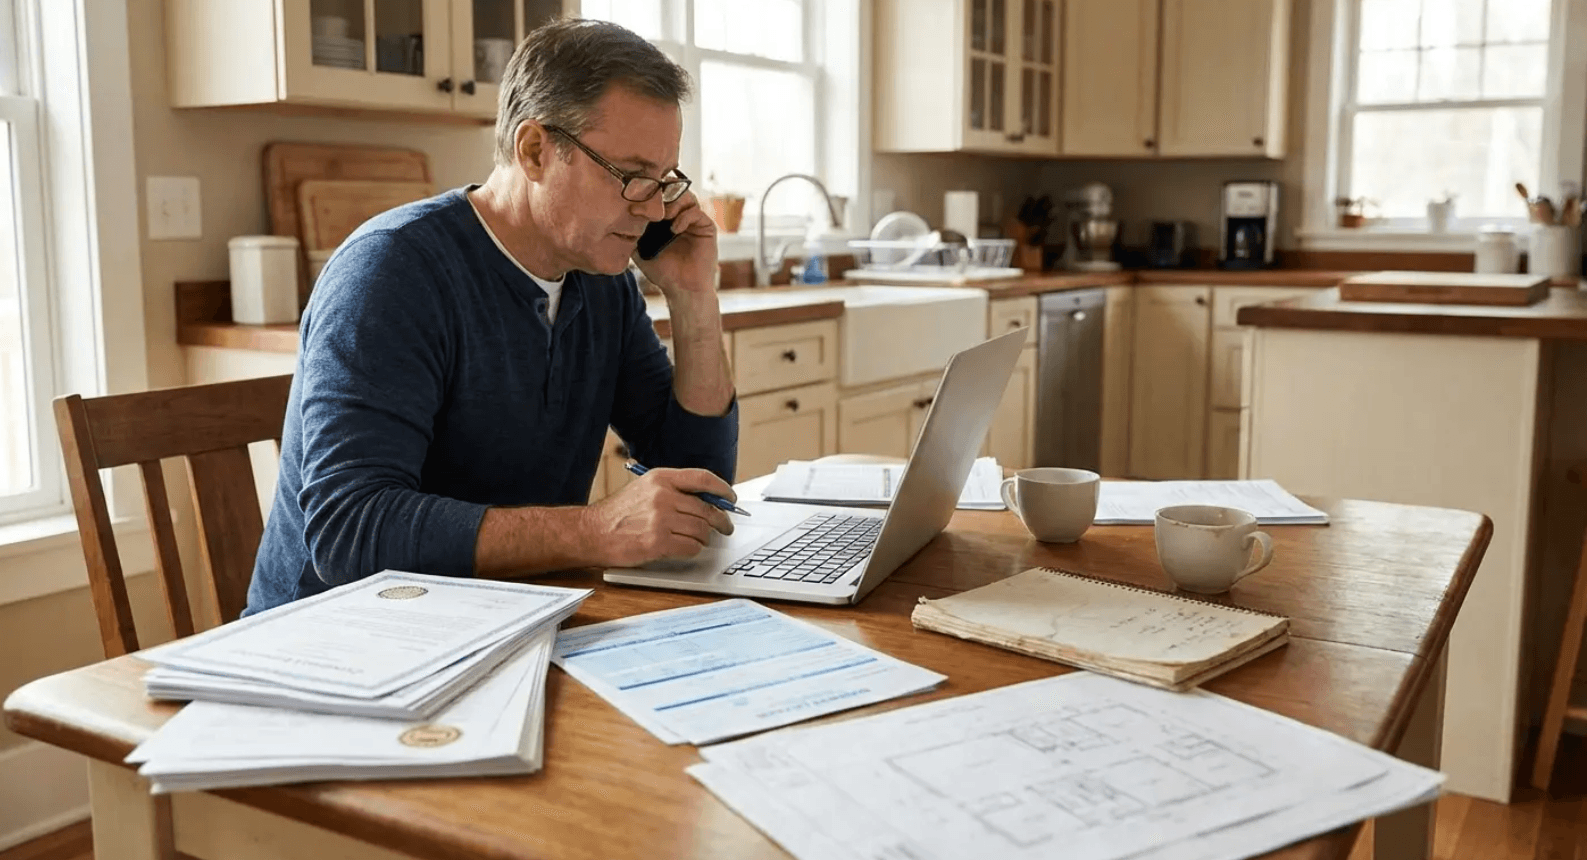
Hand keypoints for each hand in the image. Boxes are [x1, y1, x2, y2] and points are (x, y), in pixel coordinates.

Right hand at [586, 467, 735, 566]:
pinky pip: (691, 547)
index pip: (703, 479)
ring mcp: (660, 519)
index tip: (731, 499)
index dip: (722, 489)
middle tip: (725, 527)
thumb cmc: (619, 513)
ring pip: (702, 530)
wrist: (592, 532)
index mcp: (660, 479)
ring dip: (704, 538)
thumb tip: (708, 499)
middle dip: (720, 521)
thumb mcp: (645, 489)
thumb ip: (674, 489)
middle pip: (707, 508)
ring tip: (699, 539)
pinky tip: (685, 547)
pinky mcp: (657, 542)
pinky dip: (693, 549)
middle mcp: (662, 496)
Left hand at [633, 190, 718, 298]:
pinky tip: (674, 230)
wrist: (681, 289)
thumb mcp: (639, 248)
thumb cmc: (662, 270)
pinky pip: (696, 212)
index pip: (659, 194)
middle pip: (673, 189)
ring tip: (663, 215)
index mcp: (665, 217)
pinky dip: (684, 217)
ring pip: (686, 196)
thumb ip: (631, 231)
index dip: (649, 192)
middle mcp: (681, 214)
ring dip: (673, 202)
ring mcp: (694, 220)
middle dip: (661, 193)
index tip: (635, 200)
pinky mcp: (706, 227)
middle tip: (648, 201)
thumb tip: (616, 214)